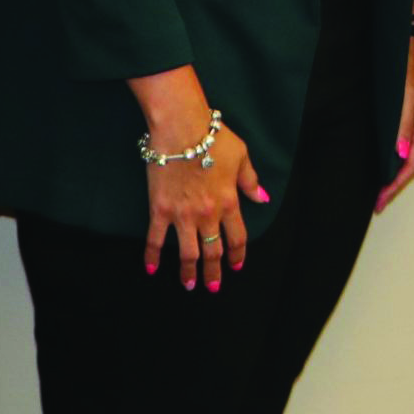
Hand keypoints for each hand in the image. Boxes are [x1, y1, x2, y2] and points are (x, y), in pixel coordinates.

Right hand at [132, 72, 264, 294]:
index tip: (236, 266)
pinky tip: (151, 269)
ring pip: (187, 253)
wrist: (181, 127)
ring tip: (189, 285)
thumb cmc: (212, 136)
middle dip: (214, 272)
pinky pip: (155, 239)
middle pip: (213, 252)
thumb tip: (262, 199)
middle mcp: (208, 215)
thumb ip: (250, 180)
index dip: (237, 255)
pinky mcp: (160, 210)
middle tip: (213, 286)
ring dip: (189, 272)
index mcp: (229, 202)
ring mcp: (182, 215)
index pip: (237, 238)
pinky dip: (152, 256)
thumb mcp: (241, 155)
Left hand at [375, 38, 413, 214]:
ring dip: (391, 176)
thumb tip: (400, 153)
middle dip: (394, 186)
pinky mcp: (401, 120)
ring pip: (403, 159)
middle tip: (377, 203)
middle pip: (409, 166)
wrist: (398, 47)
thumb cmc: (403, 69)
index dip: (396, 185)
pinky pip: (396, 148)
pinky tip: (378, 165)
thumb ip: (402, 125)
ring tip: (377, 191)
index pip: (411, 165)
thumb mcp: (404, 97)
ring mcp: (410, 125)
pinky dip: (388, 161)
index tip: (381, 200)